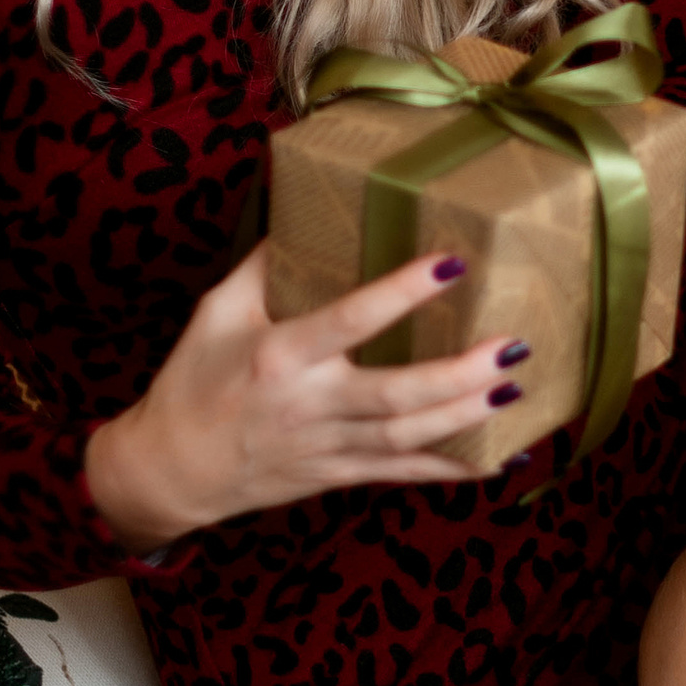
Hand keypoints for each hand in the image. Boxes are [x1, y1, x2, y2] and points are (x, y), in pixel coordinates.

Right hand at [84, 247, 526, 551]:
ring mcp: (327, 446)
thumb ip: (263, 265)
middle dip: (458, 374)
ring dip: (465, 416)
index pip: (350, 320)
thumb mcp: (215, 311)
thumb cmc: (192, 382)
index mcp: (280, 355)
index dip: (402, 292)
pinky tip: (498, 455)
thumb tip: (304, 211)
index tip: (451, 262)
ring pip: (407, 437)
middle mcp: (309, 404)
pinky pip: (402, 474)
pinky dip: (452, 469)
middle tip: (512, 346)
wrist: (170, 470)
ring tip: (515, 387)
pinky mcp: (338, 474)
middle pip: (395, 393)